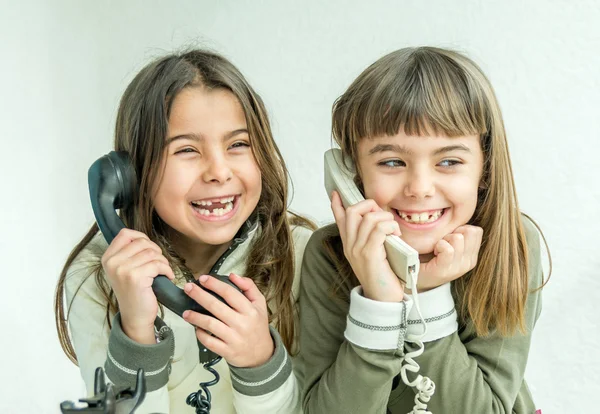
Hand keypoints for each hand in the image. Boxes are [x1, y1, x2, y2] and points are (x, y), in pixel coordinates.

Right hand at [101, 228, 174, 343]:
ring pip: (152, 253)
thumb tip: (143, 237)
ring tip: (163, 271)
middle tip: (159, 263)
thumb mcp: (124, 269)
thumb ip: (129, 253)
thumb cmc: (134, 291)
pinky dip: (167, 270)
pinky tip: (168, 276)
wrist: (135, 316)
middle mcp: (112, 262)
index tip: (150, 248)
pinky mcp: (136, 277)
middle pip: (142, 242)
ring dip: (163, 261)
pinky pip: (158, 264)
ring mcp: (122, 269)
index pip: (125, 233)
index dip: (141, 237)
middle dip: (156, 251)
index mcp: (108, 258)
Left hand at [182, 273, 273, 367]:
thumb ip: (249, 287)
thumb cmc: (257, 325)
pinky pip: (209, 342)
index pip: (229, 293)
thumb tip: (233, 275)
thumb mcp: (259, 304)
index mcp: (249, 310)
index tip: (203, 279)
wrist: (262, 353)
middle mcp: (241, 323)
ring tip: (185, 312)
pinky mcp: (227, 351)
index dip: (214, 284)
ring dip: (195, 317)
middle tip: (188, 288)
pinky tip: (196, 328)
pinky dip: (200, 334)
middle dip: (199, 295)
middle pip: (216, 306)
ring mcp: (234, 338)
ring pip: (210, 324)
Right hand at [330, 191, 404, 301]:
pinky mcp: (369, 254)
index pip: (339, 219)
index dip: (337, 204)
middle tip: (384, 216)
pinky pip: (379, 229)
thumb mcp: (375, 254)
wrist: (383, 301)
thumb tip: (379, 221)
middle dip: (370, 205)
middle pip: (353, 212)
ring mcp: (357, 250)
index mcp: (349, 245)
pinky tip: (396, 234)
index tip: (336, 193)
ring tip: (394, 230)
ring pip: (369, 218)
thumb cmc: (383, 277)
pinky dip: (390, 226)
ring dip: (386, 218)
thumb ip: (373, 238)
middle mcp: (350, 246)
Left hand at [416, 225, 482, 291]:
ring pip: (458, 238)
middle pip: (470, 232)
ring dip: (444, 239)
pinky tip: (434, 252)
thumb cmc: (429, 256)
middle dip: (454, 232)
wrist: (413, 276)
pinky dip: (438, 246)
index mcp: (472, 256)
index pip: (477, 231)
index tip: (449, 238)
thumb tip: (460, 215)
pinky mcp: (444, 270)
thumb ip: (458, 233)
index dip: (461, 229)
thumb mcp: (449, 243)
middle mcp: (468, 263)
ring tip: (437, 248)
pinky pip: (447, 249)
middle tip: (442, 242)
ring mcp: (458, 268)